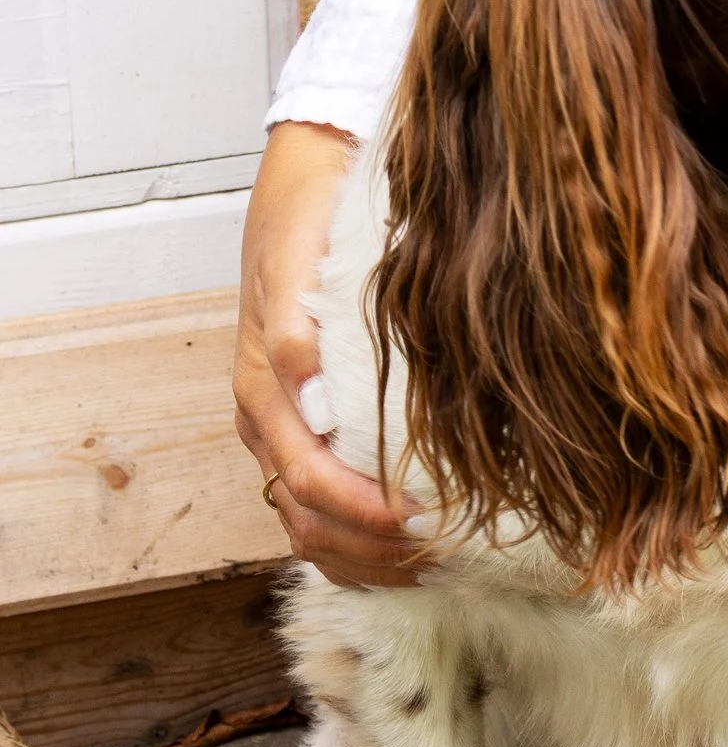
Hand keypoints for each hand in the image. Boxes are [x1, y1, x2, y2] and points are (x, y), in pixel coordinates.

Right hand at [234, 120, 428, 587]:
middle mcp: (268, 420)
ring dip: (369, 558)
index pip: (308, 480)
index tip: (425, 520)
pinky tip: (413, 548)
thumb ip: (296, 330)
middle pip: (307, 521)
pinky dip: (361, 544)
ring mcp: (282, 430)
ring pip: (311, 528)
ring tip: (437, 563)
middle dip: (373, 550)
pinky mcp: (306, 429)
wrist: (302, 183)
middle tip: (446, 554)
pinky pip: (320, 510)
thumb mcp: (299, 256)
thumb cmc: (309, 217)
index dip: (364, 512)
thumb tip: (308, 399)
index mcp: (263, 387)